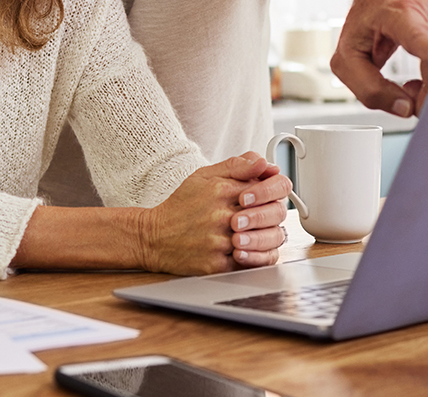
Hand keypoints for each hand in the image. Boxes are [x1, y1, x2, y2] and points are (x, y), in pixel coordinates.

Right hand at [139, 153, 290, 274]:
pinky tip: (248, 250)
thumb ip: (237, 166)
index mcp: (222, 190)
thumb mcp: (204, 176)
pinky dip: (257, 257)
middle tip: (263, 215)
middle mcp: (223, 215)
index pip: (270, 186)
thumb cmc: (182, 205)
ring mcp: (221, 241)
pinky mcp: (217, 264)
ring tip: (254, 232)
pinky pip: (253, 262)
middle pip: (274, 213)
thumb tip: (265, 163)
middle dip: (274, 214)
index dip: (274, 191)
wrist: (154, 237)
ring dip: (267, 236)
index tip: (267, 195)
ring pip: (268, 239)